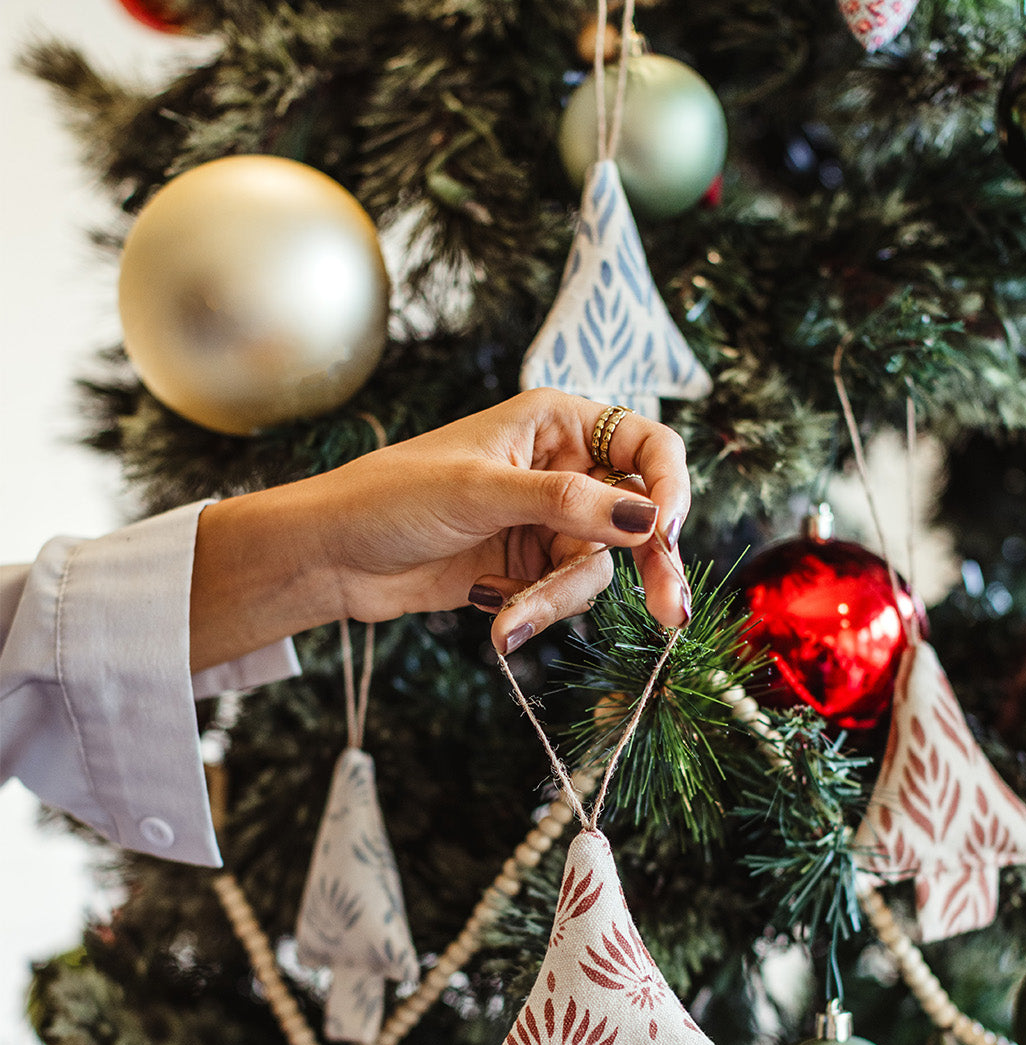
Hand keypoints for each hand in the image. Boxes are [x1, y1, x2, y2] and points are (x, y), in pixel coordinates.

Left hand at [190, 390, 690, 672]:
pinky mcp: (528, 569)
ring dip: (557, 599)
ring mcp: (547, 522)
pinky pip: (561, 597)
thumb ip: (565, 503)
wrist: (334, 555)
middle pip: (636, 517)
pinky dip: (535, 612)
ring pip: (596, 568)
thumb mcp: (481, 492)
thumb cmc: (392, 497)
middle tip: (671, 614)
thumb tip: (644, 517)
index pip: (646, 446)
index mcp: (556, 424)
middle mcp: (562, 470)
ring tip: (507, 619)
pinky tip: (495, 620)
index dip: (669, 487)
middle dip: (650, 565)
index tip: (668, 532)